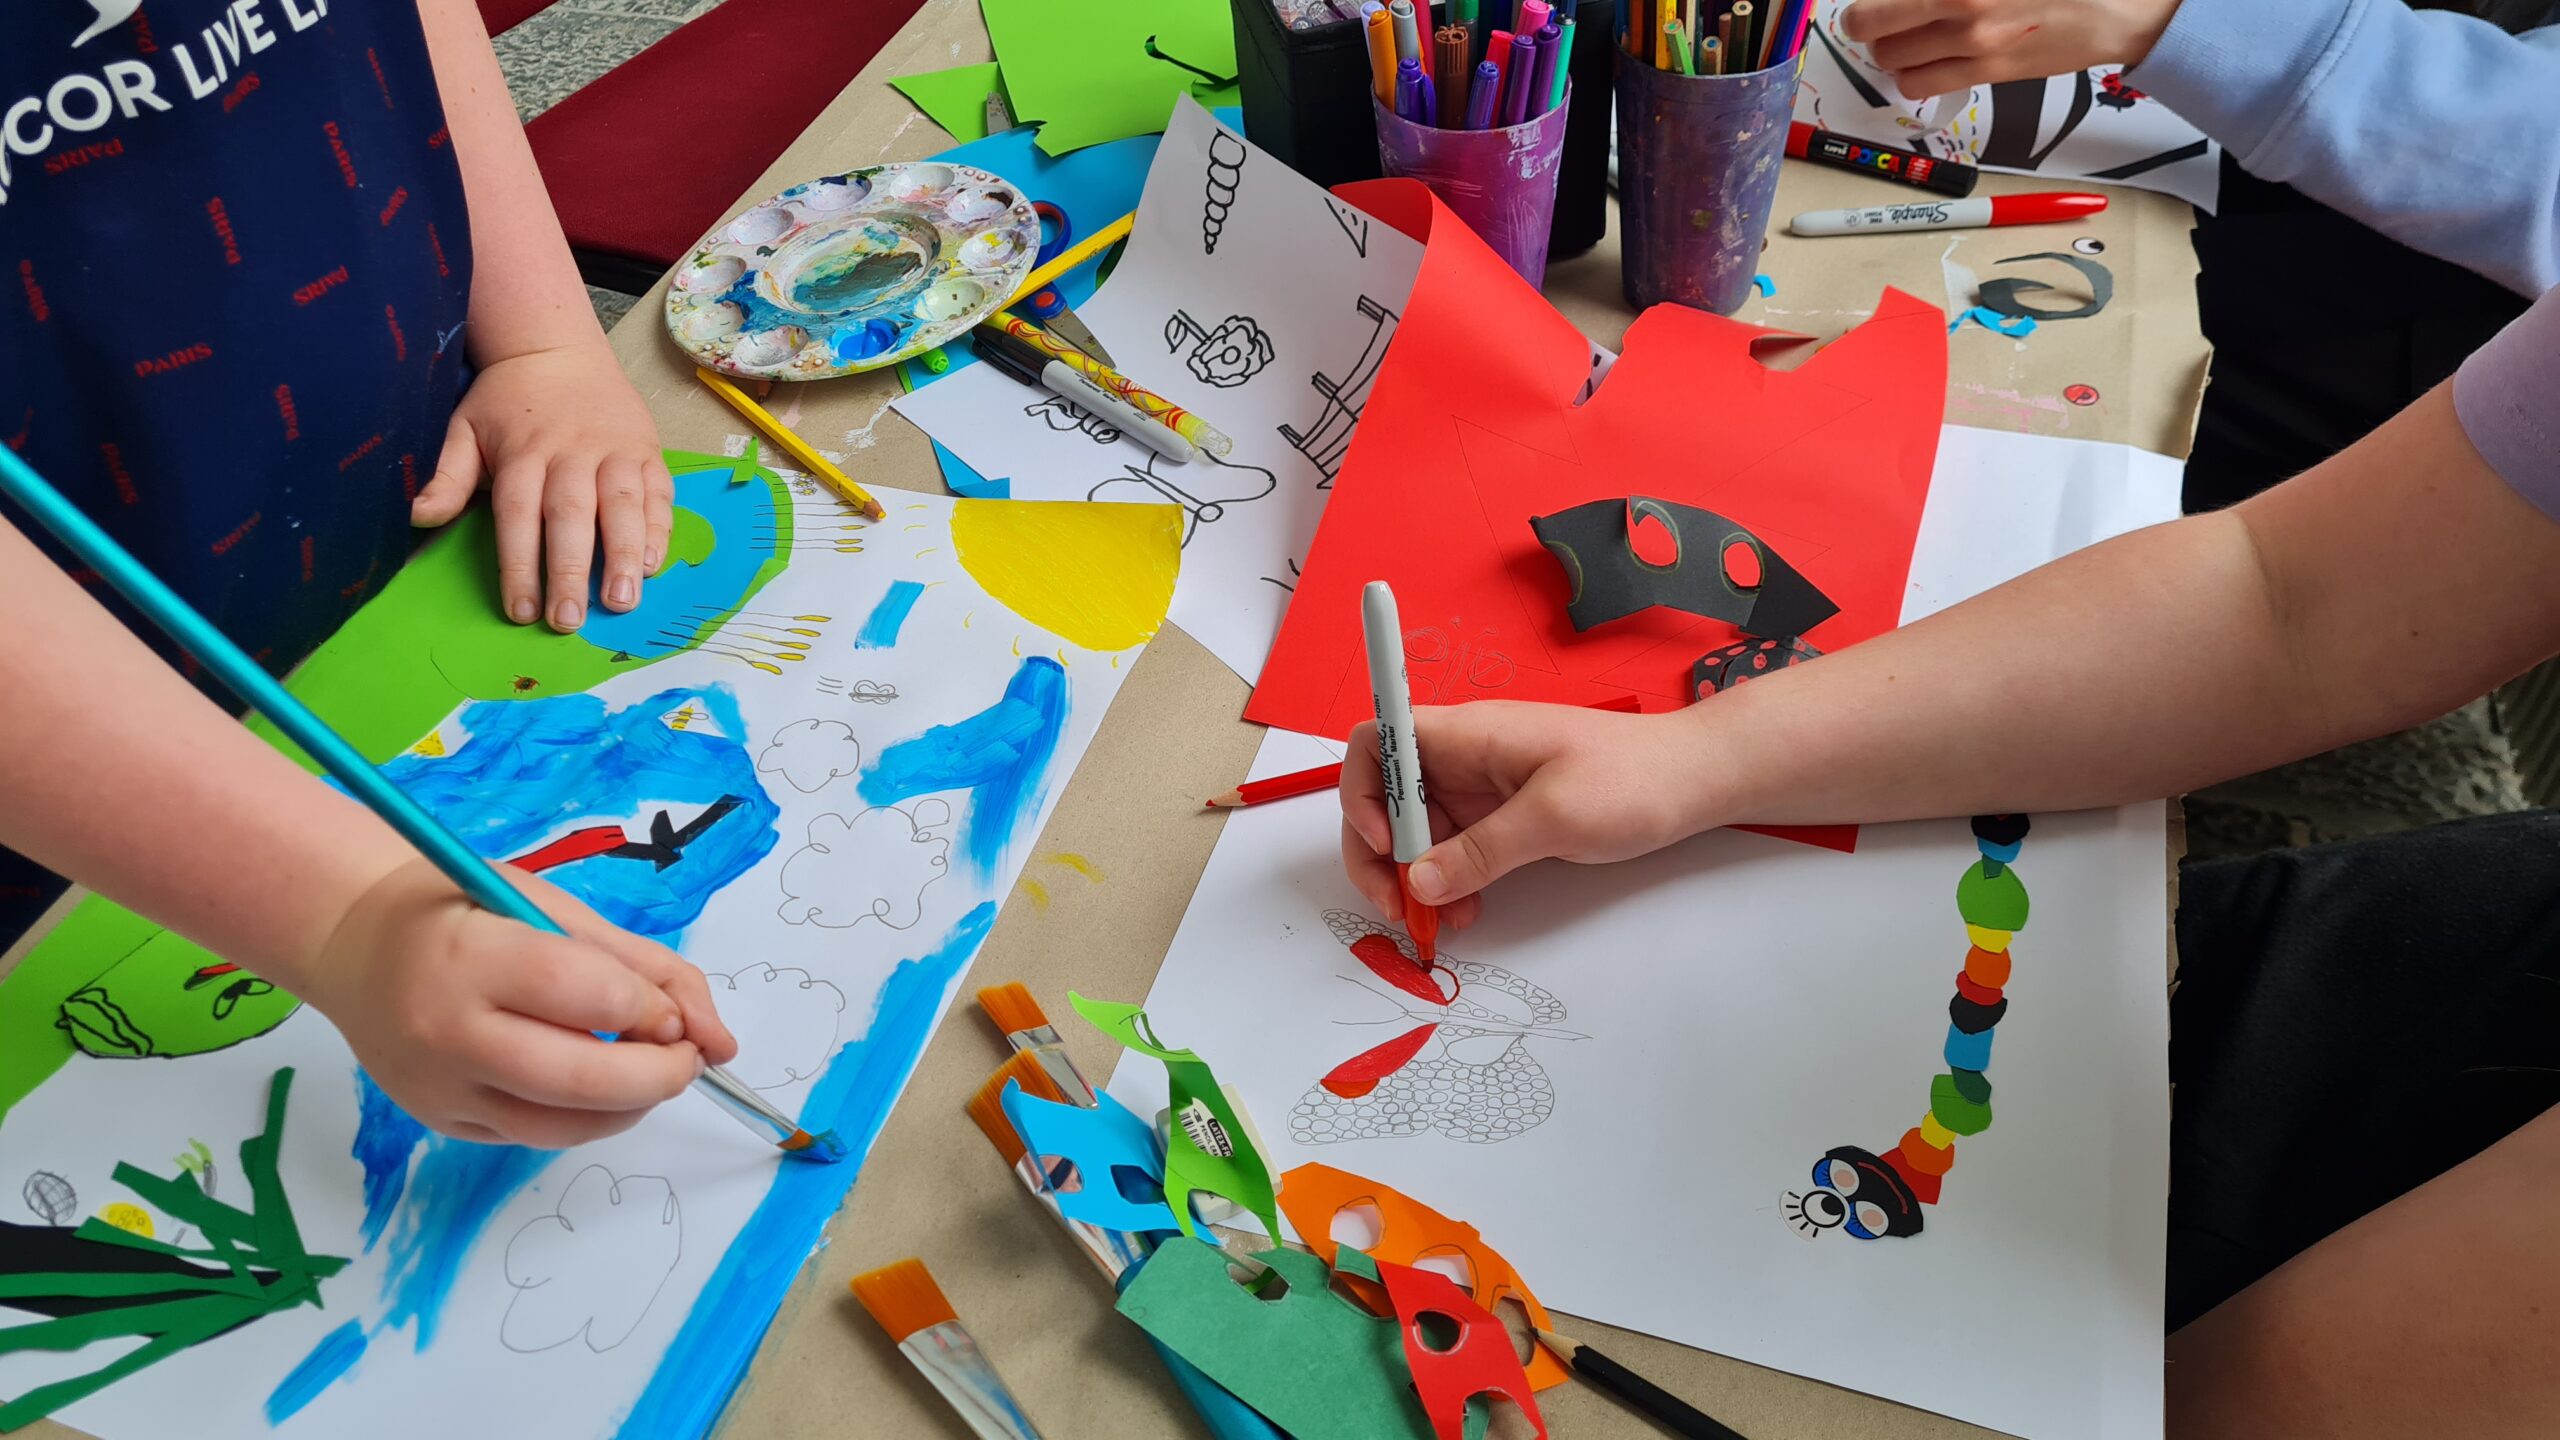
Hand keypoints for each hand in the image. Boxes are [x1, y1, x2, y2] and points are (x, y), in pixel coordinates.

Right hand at [299, 856, 738, 1147]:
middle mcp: (449, 1033)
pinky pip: (534, 1137)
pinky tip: (597, 1085)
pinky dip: (586, 1118)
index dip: (652, 1011)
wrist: (356, 944)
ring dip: (631, 1105)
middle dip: (660, 1075)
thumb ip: (643, 966)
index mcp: (474, 958)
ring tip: (648, 1068)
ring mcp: (439, 1089)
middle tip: (686, 1056)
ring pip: (564, 1126)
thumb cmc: (462, 910)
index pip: (588, 998)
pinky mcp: (441, 1122)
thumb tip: (721, 1040)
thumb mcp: (552, 907)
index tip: (672, 1010)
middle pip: (581, 1079)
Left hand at [412, 343, 674, 634]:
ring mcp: (615, 450)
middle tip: (568, 620)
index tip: (520, 611)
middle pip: (571, 516)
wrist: (558, 349)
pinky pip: (658, 493)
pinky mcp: (647, 450)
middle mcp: (571, 452)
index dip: (520, 565)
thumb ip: (447, 475)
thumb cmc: (508, 401)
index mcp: (523, 452)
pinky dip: (658, 528)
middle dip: (571, 571)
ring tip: (621, 601)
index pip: (519, 515)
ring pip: (622, 505)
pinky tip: (651, 564)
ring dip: (623, 555)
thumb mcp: (465, 428)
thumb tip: (416, 516)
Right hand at [1339, 702, 1719, 925]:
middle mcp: (1463, 756)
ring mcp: (1482, 786)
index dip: (1362, 792)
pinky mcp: (1504, 814)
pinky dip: (1450, 879)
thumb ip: (1482, 851)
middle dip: (1380, 853)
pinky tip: (1468, 910)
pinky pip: (1455, 846)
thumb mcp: (1555, 818)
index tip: (1389, 845)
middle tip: (1398, 909)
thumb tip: (1419, 884)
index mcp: (1467, 735)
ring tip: (1439, 922)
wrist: (1694, 779)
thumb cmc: (1631, 780)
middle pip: (1386, 796)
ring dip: (1416, 876)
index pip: (1377, 742)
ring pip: (1418, 829)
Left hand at [1839, 0, 2180, 98]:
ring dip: (1886, 47)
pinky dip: (1909, 74)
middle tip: (1871, 15)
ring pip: (1889, 56)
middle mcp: (1962, 1)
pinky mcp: (1986, 70)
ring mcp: (1973, 38)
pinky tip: (1922, 59)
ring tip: (1901, 36)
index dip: (1871, 1)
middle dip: (1867, 20)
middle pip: (1871, 21)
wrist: (2118, 6)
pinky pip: (1919, 83)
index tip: (1871, 2)